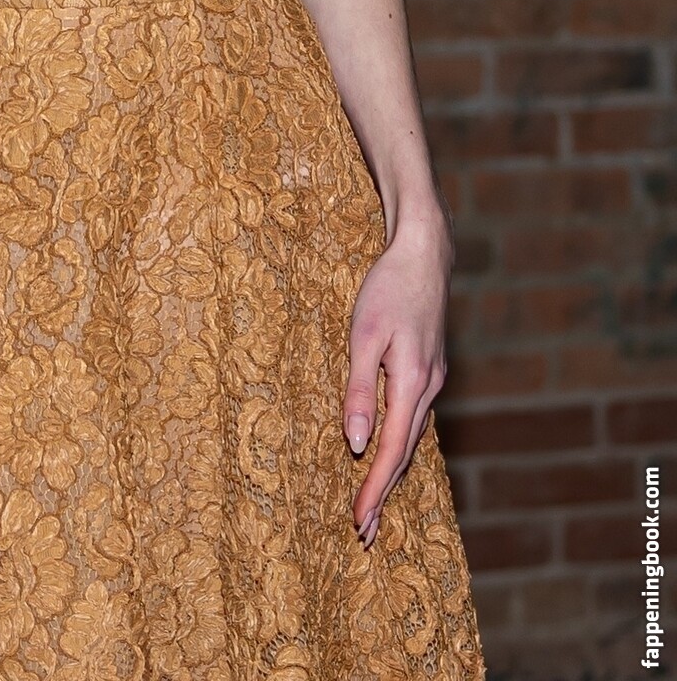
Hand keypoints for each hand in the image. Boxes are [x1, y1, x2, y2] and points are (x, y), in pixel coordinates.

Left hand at [343, 211, 453, 547]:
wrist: (424, 254)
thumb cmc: (388, 289)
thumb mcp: (364, 336)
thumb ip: (359, 390)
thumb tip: (355, 443)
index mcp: (411, 384)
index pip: (390, 451)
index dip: (374, 489)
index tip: (359, 523)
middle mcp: (427, 388)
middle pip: (404, 453)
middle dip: (383, 493)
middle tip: (364, 532)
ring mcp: (432, 379)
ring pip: (411, 438)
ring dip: (392, 473)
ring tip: (373, 504)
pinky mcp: (428, 369)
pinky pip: (414, 419)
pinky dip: (400, 445)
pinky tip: (389, 453)